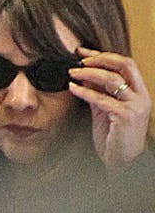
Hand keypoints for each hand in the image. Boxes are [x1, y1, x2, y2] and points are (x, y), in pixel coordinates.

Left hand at [68, 49, 151, 171]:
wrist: (121, 160)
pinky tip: (73, 89)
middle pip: (125, 65)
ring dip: (89, 73)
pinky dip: (85, 92)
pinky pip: (102, 99)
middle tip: (79, 60)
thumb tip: (84, 74)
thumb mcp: (105, 109)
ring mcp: (135, 106)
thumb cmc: (114, 135)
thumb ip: (98, 92)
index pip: (126, 65)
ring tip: (72, 73)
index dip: (104, 55)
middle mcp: (141, 96)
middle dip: (101, 59)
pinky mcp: (125, 117)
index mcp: (139, 92)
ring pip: (113, 80)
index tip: (83, 52)